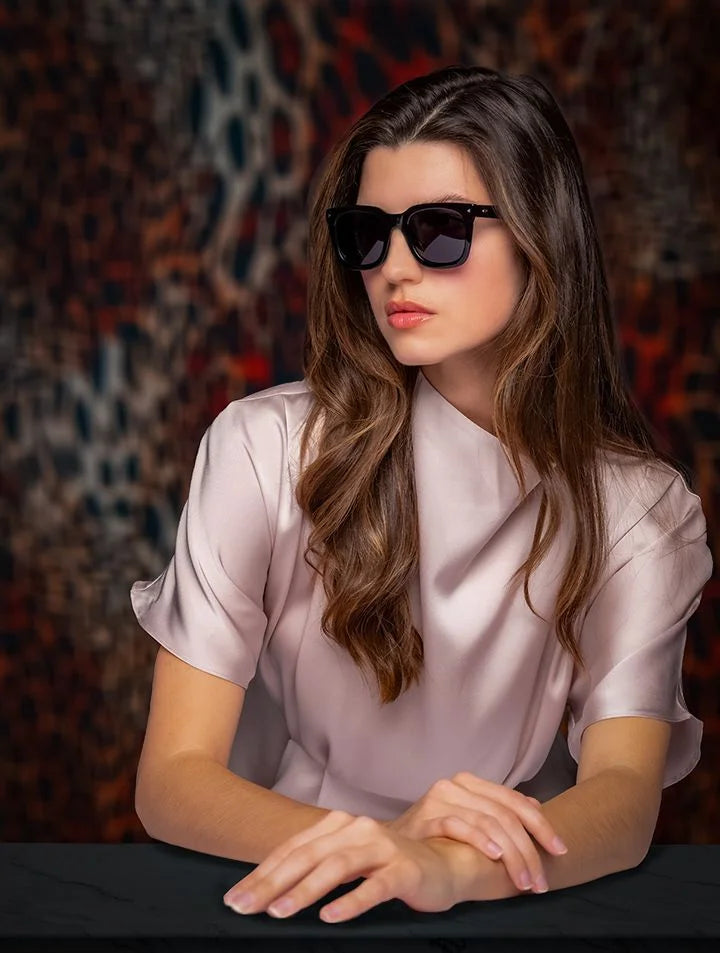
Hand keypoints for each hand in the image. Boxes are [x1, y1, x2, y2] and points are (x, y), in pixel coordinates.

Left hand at [222, 810, 464, 921]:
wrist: (443, 864)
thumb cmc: (388, 867)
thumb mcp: (347, 862)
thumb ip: (315, 867)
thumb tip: (268, 891)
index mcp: (339, 825)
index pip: (293, 848)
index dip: (262, 872)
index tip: (235, 897)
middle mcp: (358, 829)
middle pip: (308, 855)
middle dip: (272, 882)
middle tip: (245, 906)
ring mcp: (382, 847)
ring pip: (337, 866)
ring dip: (305, 890)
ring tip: (280, 911)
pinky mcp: (404, 869)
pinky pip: (374, 886)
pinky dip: (351, 901)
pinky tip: (330, 916)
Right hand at [382, 771, 567, 893]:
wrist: (391, 846)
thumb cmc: (435, 837)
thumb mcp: (471, 821)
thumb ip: (499, 812)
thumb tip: (536, 805)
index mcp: (471, 783)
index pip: (515, 801)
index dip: (542, 826)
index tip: (560, 851)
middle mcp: (456, 785)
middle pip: (505, 814)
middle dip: (529, 849)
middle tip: (540, 881)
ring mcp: (440, 798)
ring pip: (488, 821)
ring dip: (511, 854)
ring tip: (524, 880)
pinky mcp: (425, 815)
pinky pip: (459, 825)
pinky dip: (480, 839)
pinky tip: (495, 855)